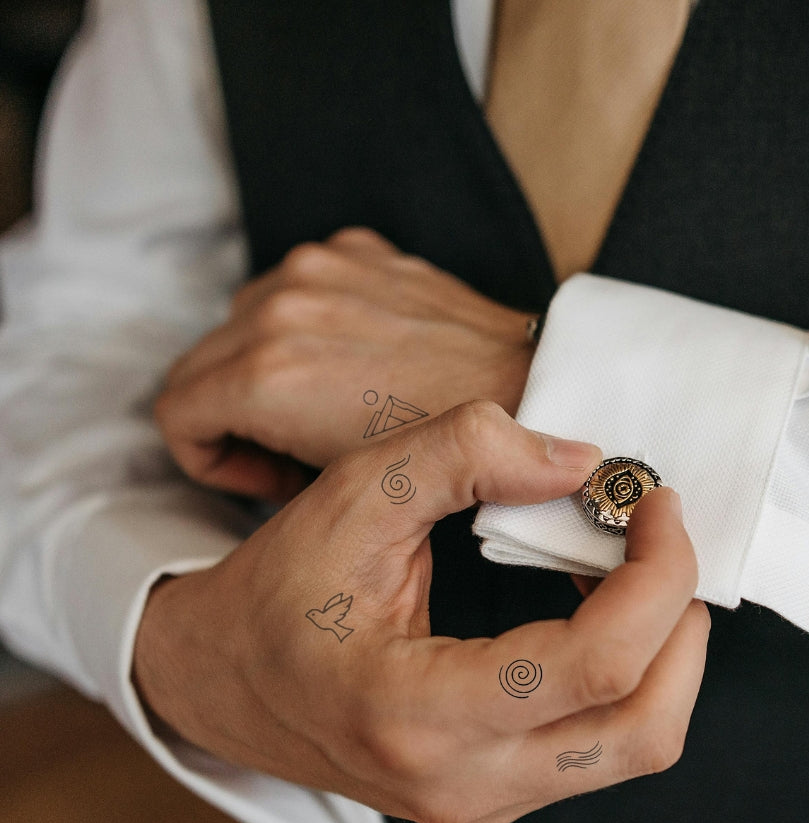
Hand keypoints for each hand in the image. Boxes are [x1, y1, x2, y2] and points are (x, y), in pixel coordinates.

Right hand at [134, 401, 708, 822]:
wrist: (219, 683)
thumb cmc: (278, 590)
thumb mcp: (352, 496)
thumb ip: (462, 454)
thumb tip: (582, 460)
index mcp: (418, 714)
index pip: (597, 664)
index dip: (657, 574)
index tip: (655, 503)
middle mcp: (463, 784)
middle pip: (647, 725)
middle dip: (680, 617)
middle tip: (658, 536)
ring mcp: (483, 804)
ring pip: (642, 744)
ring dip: (665, 650)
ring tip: (631, 569)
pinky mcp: (496, 797)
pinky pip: (606, 746)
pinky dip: (632, 675)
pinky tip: (596, 610)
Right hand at [155, 227, 535, 501]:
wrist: (523, 387)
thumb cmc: (441, 448)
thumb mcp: (337, 478)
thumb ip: (260, 456)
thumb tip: (243, 450)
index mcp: (265, 374)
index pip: (175, 411)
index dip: (210, 457)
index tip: (264, 475)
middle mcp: (277, 308)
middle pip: (199, 363)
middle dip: (231, 414)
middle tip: (292, 449)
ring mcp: (317, 268)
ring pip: (241, 320)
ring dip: (262, 362)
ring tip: (325, 402)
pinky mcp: (353, 248)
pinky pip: (295, 284)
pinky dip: (306, 319)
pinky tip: (356, 355)